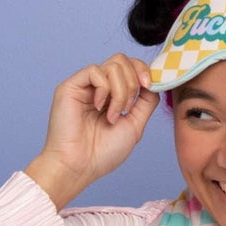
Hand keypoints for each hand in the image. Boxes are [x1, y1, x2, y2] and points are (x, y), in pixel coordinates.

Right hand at [25, 54, 159, 209]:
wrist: (81, 166)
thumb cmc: (105, 152)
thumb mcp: (135, 124)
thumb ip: (146, 102)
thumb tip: (154, 82)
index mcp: (113, 96)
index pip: (131, 68)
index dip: (144, 72)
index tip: (150, 86)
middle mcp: (99, 88)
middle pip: (123, 60)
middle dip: (134, 82)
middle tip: (128, 107)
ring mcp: (85, 86)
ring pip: (113, 65)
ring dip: (121, 91)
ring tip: (113, 115)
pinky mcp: (71, 86)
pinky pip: (95, 71)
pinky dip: (105, 90)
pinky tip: (100, 108)